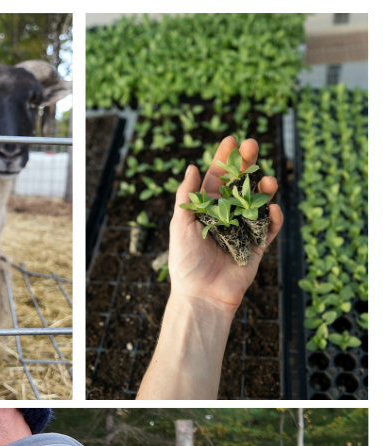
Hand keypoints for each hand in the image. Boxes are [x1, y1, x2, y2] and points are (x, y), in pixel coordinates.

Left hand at [170, 136, 282, 313]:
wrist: (201, 295)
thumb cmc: (186, 262)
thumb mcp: (181, 226)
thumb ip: (187, 197)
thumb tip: (190, 166)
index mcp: (206, 209)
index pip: (216, 178)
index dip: (224, 159)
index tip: (231, 139)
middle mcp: (226, 216)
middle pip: (240, 184)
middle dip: (247, 164)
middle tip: (252, 145)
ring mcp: (243, 229)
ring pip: (258, 202)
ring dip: (264, 188)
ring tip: (267, 181)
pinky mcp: (257, 247)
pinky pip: (269, 228)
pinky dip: (274, 217)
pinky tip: (273, 209)